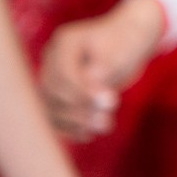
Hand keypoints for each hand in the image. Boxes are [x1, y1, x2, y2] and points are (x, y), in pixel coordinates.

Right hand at [40, 0, 164, 138]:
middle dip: (79, 110)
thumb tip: (92, 81)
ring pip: (50, 106)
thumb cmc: (125, 43)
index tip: (112, 102)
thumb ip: (104, 67)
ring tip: (103, 128)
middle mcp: (51, 59)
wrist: (126, 41)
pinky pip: (54, 114)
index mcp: (64, 42)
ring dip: (74, 122)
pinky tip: (87, 135)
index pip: (64, 73)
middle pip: (53, 92)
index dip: (83, 92)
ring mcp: (51, 76)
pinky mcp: (57, 94)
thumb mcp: (119, 52)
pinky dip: (69, 127)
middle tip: (107, 122)